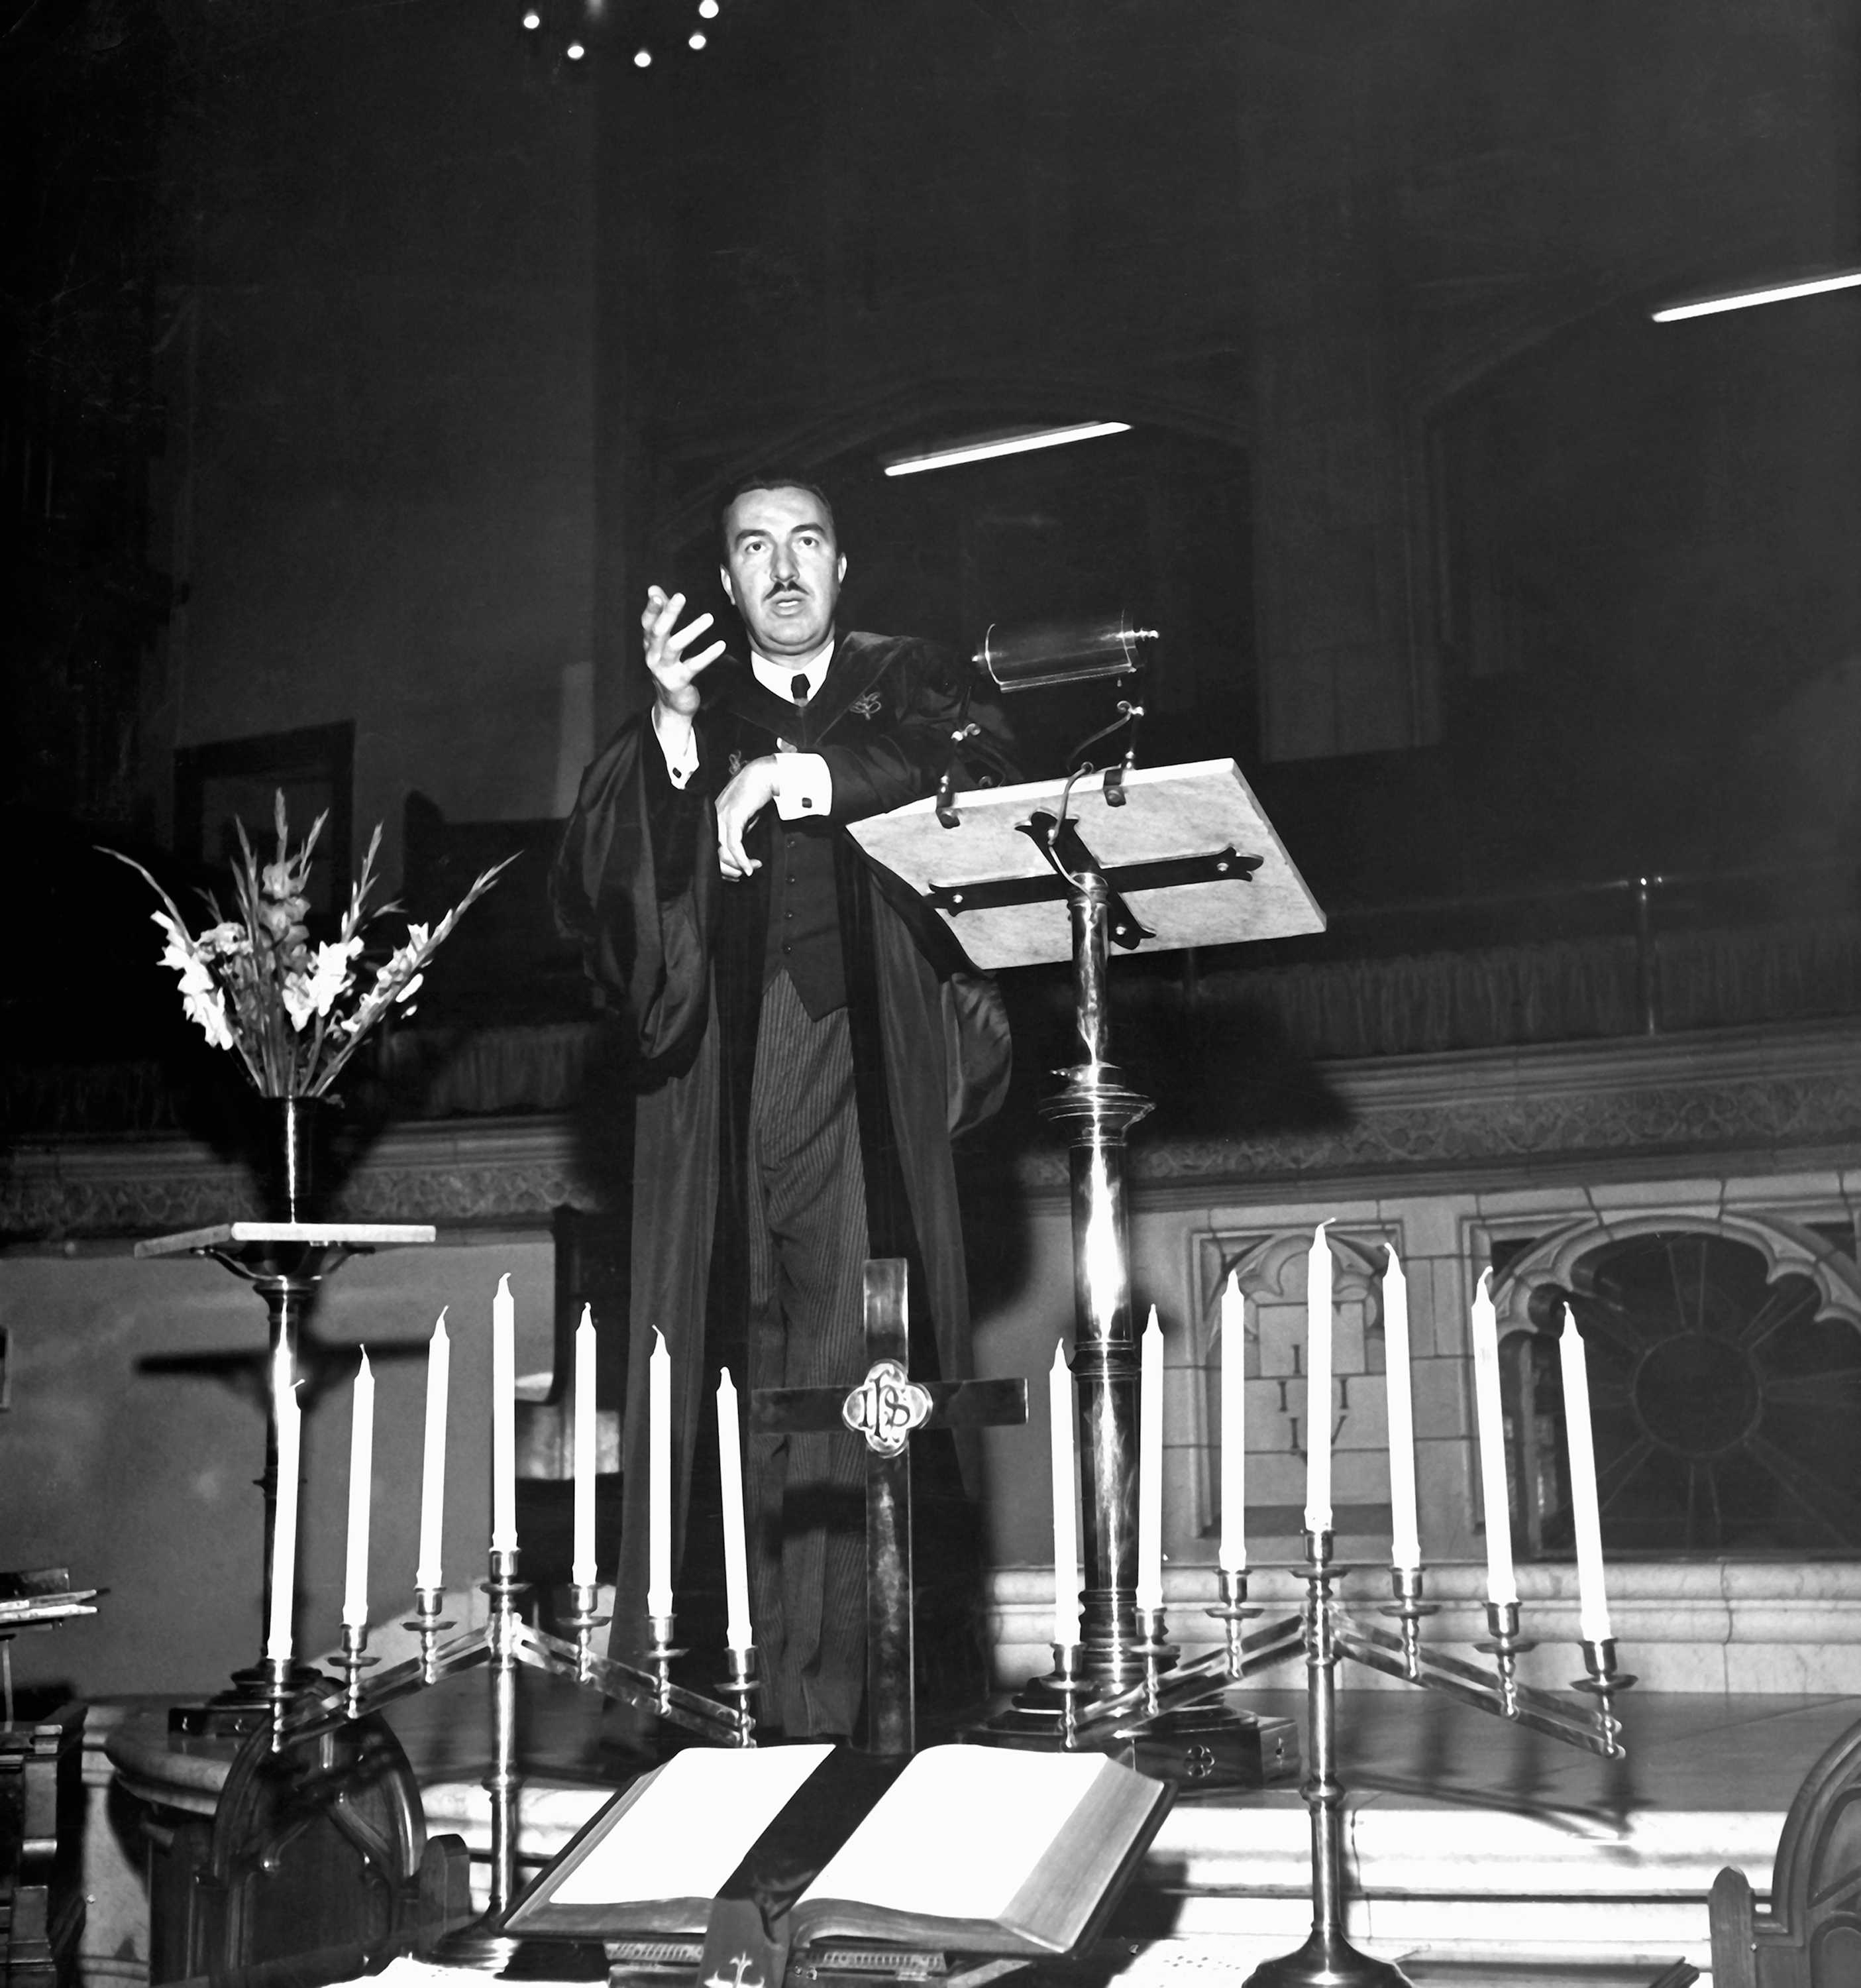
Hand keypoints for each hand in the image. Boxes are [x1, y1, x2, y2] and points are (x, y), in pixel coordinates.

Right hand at [642, 585, 724, 716]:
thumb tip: (654, 588)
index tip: (656, 593)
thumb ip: (662, 616)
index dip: (651, 609)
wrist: (672, 706)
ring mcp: (664, 670)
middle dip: (668, 613)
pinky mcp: (678, 682)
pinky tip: (720, 645)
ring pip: (674, 646)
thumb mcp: (663, 643)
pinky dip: (707, 655)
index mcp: (650, 645)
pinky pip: (693, 666)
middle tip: (681, 596)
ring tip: (709, 618)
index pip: (647, 623)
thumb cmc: (670, 668)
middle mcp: (653, 656)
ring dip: (692, 630)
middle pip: (658, 631)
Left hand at [716, 756, 779, 880]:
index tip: (736, 873)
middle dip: (728, 871)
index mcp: (713, 820)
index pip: (710, 851)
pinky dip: (742, 859)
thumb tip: (738, 852)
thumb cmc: (755, 794)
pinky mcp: (733, 817)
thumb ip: (737, 832)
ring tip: (751, 869)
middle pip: (713, 855)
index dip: (722, 867)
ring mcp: (721, 818)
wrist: (763, 775)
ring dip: (738, 866)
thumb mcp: (743, 818)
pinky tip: (749, 867)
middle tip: (742, 875)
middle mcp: (713, 819)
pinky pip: (734, 845)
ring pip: (723, 853)